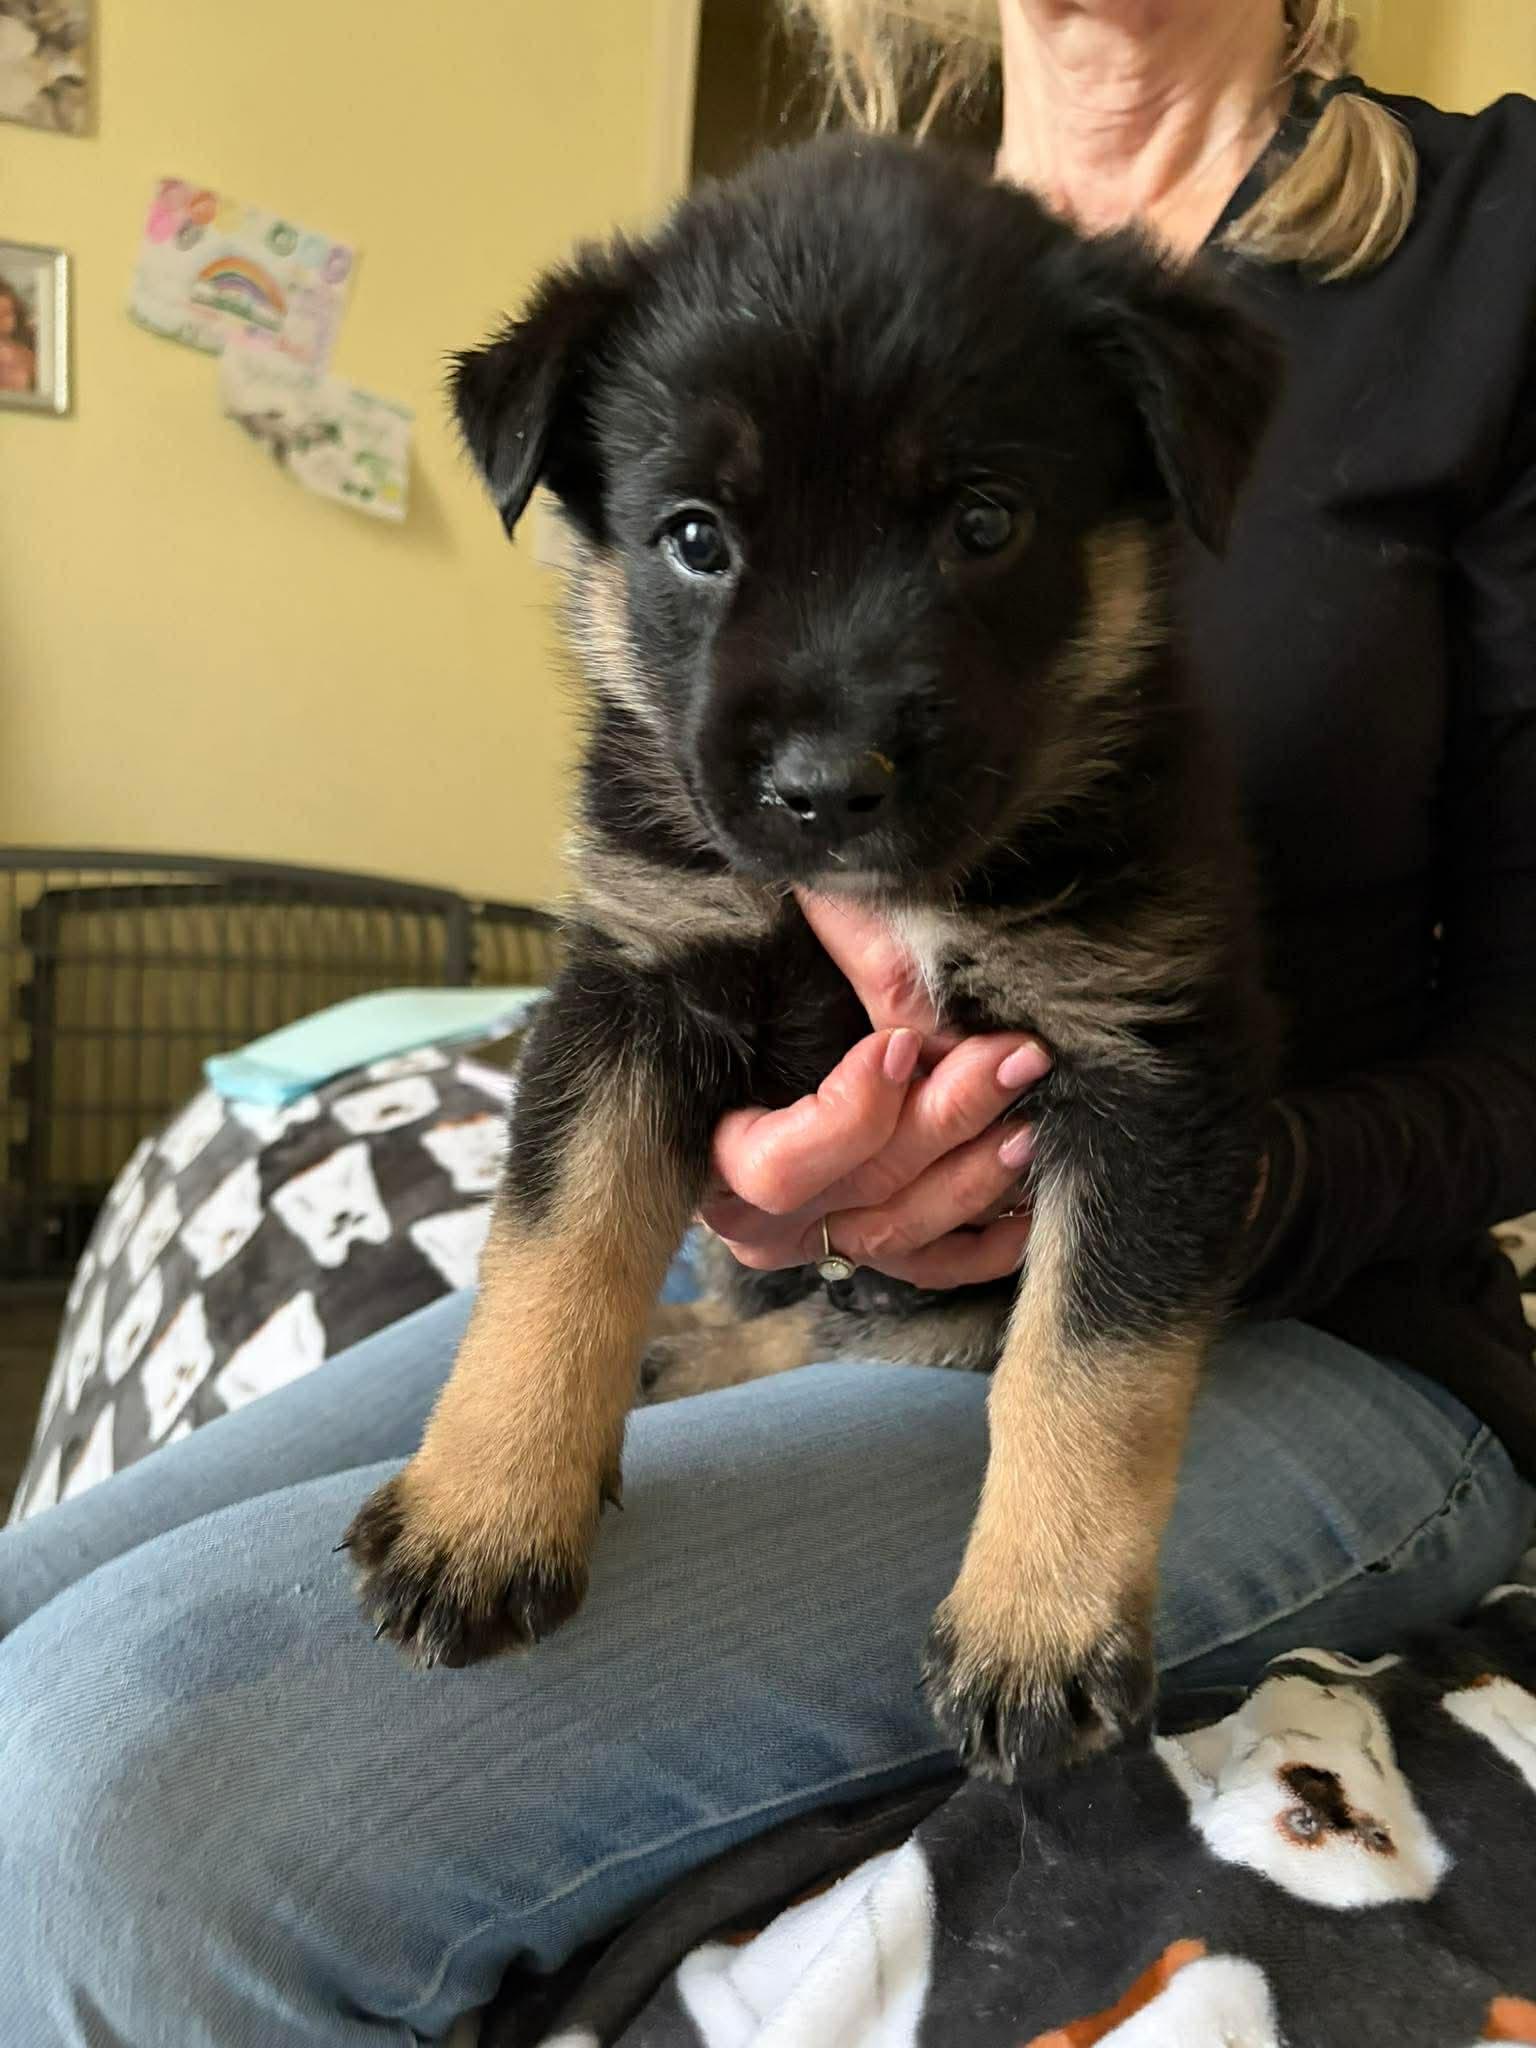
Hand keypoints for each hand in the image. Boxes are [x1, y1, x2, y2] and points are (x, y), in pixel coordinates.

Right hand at [702, 891, 1050, 1288]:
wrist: (722, 1066)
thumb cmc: (740, 1012)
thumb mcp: (765, 984)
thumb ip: (826, 951)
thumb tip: (843, 876)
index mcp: (714, 1155)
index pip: (780, 1164)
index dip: (848, 1116)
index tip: (899, 1047)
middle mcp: (763, 1215)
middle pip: (864, 1187)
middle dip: (945, 1122)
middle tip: (1011, 1060)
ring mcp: (816, 1241)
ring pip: (903, 1232)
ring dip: (975, 1178)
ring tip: (1029, 1124)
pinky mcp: (864, 1253)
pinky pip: (930, 1266)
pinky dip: (986, 1245)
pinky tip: (1028, 1207)